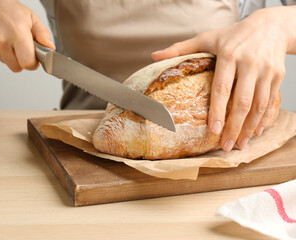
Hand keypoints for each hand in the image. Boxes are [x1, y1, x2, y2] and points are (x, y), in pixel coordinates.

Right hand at [0, 0, 54, 71]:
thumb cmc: (7, 8)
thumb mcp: (31, 17)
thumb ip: (43, 34)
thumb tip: (50, 47)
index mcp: (17, 33)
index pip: (27, 63)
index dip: (33, 64)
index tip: (35, 59)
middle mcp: (1, 40)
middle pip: (17, 67)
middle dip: (23, 60)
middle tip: (23, 48)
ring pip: (7, 63)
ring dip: (11, 56)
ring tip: (11, 40)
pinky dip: (1, 51)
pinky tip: (1, 39)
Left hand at [151, 7, 294, 151]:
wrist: (270, 25)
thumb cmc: (233, 34)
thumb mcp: (207, 37)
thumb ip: (181, 48)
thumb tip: (154, 56)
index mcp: (229, 55)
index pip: (222, 88)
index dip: (218, 111)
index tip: (214, 130)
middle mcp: (249, 63)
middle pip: (242, 101)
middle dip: (234, 127)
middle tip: (226, 146)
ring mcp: (266, 70)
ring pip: (259, 105)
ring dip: (249, 128)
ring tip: (239, 144)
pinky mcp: (278, 76)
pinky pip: (271, 101)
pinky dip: (264, 119)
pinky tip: (255, 131)